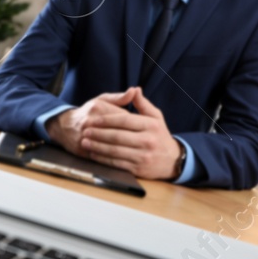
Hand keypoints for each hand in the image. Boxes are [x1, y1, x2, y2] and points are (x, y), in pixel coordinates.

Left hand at [49, 87, 181, 179]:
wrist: (172, 160)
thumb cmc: (160, 136)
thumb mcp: (156, 117)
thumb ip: (143, 104)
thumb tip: (134, 89)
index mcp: (151, 125)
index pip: (124, 120)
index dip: (106, 120)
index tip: (93, 119)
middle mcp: (147, 141)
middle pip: (117, 136)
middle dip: (98, 133)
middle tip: (85, 130)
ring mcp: (142, 156)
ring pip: (115, 151)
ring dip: (97, 146)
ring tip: (85, 142)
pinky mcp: (138, 169)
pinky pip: (116, 163)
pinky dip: (103, 159)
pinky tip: (93, 154)